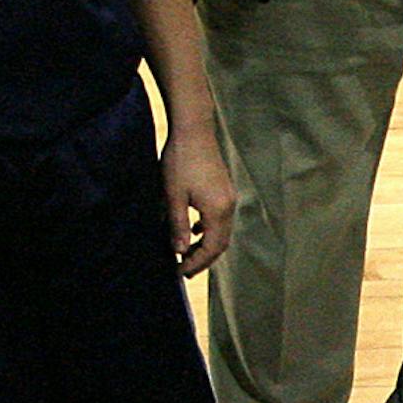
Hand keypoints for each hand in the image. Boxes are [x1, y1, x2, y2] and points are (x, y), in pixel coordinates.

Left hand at [160, 122, 234, 276]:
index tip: (179, 272)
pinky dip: (208, 230)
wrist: (194, 130)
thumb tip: (178, 251)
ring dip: (205, 245)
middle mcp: (228, 207)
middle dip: (202, 259)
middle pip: (220, 244)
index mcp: (217, 211)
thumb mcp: (173, 195)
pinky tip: (194, 229)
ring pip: (221, 232)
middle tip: (184, 270)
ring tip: (187, 253)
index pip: (211, 248)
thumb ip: (177, 225)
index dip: (196, 262)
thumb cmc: (180, 160)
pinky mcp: (224, 191)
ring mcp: (229, 198)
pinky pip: (220, 219)